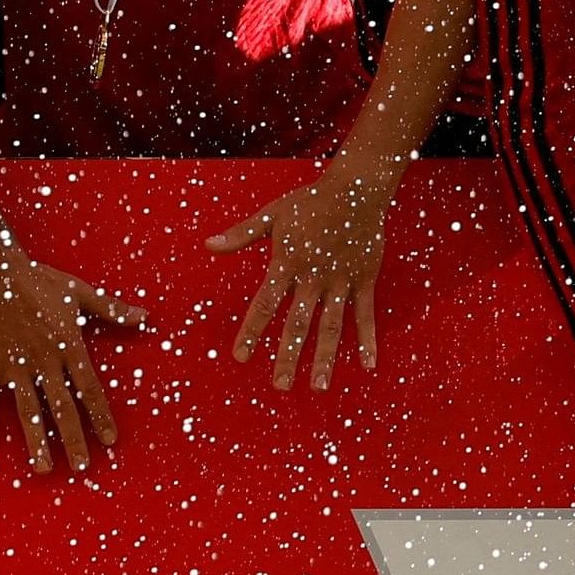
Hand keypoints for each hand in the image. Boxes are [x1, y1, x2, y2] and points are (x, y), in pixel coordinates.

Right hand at [0, 247, 146, 471]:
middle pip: (62, 408)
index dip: (101, 415)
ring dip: (37, 441)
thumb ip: (112, 310)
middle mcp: (44, 361)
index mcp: (68, 346)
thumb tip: (146, 316)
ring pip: (29, 410)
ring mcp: (16, 365)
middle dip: (74, 439)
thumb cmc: (39, 280)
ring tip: (43, 468)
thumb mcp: (80, 293)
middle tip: (82, 467)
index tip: (111, 440)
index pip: (90, 389)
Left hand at [204, 159, 398, 388]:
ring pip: (331, 325)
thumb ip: (240, 235)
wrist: (355, 189)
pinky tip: (367, 365)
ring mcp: (341, 280)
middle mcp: (313, 277)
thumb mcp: (271, 216)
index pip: (265, 304)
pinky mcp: (364, 280)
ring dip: (324, 357)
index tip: (240, 356)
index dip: (252, 331)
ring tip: (317, 385)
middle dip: (288, 356)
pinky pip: (365, 315)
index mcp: (287, 263)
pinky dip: (367, 339)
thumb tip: (208, 245)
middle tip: (279, 385)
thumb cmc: (308, 202)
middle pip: (298, 323)